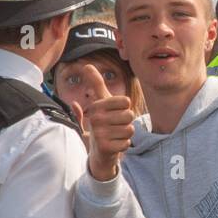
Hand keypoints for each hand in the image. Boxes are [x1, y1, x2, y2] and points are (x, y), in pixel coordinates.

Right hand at [76, 65, 134, 180]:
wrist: (98, 152)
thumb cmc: (103, 124)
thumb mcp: (100, 103)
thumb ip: (95, 84)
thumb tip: (86, 65)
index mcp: (96, 106)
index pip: (126, 101)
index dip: (125, 109)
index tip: (114, 113)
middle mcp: (95, 118)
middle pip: (129, 115)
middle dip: (126, 122)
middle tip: (114, 127)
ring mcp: (99, 133)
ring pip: (130, 129)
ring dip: (125, 134)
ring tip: (114, 136)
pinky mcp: (105, 147)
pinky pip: (127, 143)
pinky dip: (124, 145)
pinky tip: (114, 145)